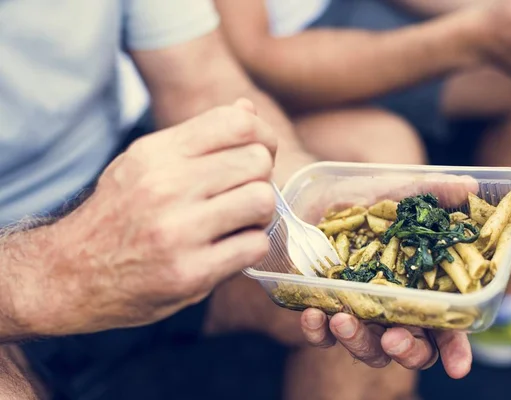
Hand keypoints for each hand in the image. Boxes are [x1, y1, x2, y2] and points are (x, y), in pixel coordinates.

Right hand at [21, 99, 277, 335]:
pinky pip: (255, 246)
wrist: (70, 275)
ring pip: (262, 201)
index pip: (238, 123)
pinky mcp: (190, 273)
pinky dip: (250, 247)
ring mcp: (178, 231)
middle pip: (257, 162)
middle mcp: (166, 186)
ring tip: (239, 221)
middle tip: (244, 194)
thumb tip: (246, 109)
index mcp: (157, 153)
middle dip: (260, 178)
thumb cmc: (117, 214)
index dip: (264, 137)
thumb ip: (197, 138)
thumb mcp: (145, 163)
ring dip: (259, 214)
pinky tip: (230, 248)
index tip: (261, 154)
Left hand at [295, 173, 476, 376]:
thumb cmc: (368, 201)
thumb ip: (432, 192)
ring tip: (343, 319)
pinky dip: (318, 332)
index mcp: (422, 288)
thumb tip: (469, 184)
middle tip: (394, 339)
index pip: (447, 327)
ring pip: (368, 347)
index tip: (458, 367)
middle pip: (411, 347)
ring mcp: (361, 312)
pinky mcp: (327, 310)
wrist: (317, 198)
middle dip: (407, 350)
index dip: (456, 350)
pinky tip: (314, 314)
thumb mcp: (397, 192)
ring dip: (358, 341)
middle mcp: (394, 307)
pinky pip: (323, 336)